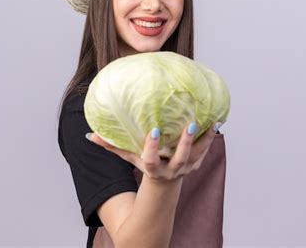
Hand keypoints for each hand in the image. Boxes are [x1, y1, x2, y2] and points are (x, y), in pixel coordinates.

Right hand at [86, 121, 220, 182]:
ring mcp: (185, 168)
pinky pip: (204, 151)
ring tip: (211, 122)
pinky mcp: (195, 163)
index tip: (155, 131)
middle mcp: (171, 170)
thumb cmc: (145, 164)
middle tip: (189, 126)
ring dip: (204, 139)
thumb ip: (112, 146)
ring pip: (196, 155)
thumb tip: (90, 135)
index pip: (151, 160)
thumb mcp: (129, 157)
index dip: (152, 147)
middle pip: (179, 159)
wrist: (165, 184)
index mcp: (153, 168)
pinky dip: (210, 138)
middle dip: (184, 144)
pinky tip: (215, 122)